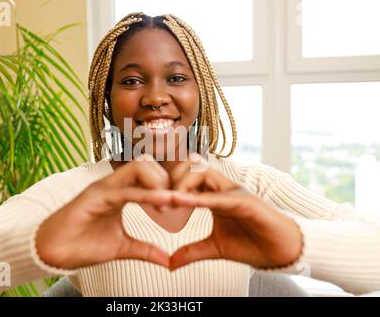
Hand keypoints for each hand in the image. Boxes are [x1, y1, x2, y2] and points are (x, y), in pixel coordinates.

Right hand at [35, 156, 172, 269]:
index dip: (168, 184)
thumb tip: (167, 259)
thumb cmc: (84, 245)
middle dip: (167, 178)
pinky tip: (162, 202)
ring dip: (158, 183)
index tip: (180, 203)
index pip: (149, 174)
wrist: (54, 253)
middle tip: (176, 202)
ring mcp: (104, 188)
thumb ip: (145, 249)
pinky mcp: (94, 196)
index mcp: (121, 192)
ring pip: (138, 168)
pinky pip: (125, 190)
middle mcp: (113, 185)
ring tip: (168, 204)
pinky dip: (146, 194)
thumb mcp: (122, 247)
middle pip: (146, 163)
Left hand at [168, 154, 302, 269]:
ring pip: (203, 174)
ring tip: (165, 202)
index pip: (187, 177)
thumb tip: (170, 264)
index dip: (168, 185)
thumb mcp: (214, 248)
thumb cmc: (251, 244)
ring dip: (181, 185)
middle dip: (170, 180)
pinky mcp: (245, 201)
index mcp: (214, 195)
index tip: (151, 200)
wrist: (281, 252)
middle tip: (155, 199)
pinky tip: (180, 201)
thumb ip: (192, 251)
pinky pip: (217, 196)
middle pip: (191, 168)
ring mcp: (234, 192)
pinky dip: (198, 198)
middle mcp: (223, 188)